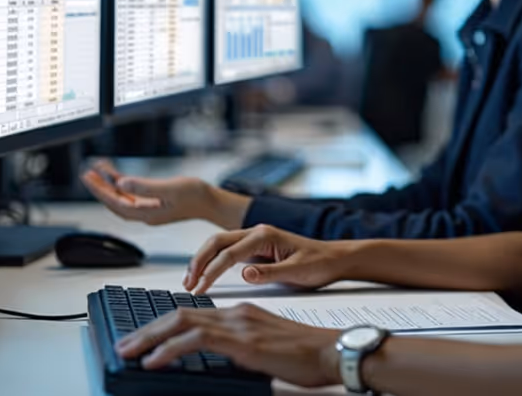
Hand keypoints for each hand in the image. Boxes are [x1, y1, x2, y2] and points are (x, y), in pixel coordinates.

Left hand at [80, 160, 210, 225]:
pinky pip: (133, 195)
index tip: (89, 177)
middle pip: (115, 202)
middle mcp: (144, 213)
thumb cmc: (195, 196)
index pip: (115, 202)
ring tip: (99, 171)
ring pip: (123, 198)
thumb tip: (122, 183)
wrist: (211, 202)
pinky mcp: (155, 203)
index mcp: (146, 213)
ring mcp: (149, 209)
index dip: (100, 190)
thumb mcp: (169, 188)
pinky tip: (119, 176)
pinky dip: (124, 185)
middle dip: (101, 188)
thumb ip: (144, 187)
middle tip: (88, 174)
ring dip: (110, 185)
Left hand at [116, 304, 341, 387]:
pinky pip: (198, 341)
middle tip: (124, 345)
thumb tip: (218, 359)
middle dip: (147, 331)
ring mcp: (240, 325)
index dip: (162, 326)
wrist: (333, 351)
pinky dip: (171, 349)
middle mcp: (237, 313)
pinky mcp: (244, 342)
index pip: (192, 315)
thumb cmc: (307, 354)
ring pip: (182, 324)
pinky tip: (155, 360)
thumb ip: (240, 347)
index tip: (142, 340)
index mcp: (241, 313)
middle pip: (180, 315)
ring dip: (150, 338)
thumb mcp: (265, 348)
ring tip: (129, 352)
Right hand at [185, 224, 352, 292]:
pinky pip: (227, 253)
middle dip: (199, 261)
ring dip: (202, 261)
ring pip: (219, 245)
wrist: (333, 259)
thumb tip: (245, 274)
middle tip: (188, 284)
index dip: (212, 271)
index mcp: (265, 235)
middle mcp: (257, 233)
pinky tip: (205, 276)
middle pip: (217, 242)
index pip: (229, 253)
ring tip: (190, 281)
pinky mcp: (255, 250)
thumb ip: (271, 273)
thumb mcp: (298, 271)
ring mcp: (254, 240)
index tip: (200, 288)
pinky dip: (212, 263)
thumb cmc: (319, 263)